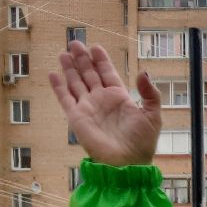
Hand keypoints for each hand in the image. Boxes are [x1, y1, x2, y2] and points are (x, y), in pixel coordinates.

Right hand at [49, 42, 162, 165]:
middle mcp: (102, 100)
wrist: (127, 163)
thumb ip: (150, 93)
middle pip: (89, 74)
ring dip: (70, 68)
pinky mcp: (77, 118)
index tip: (95, 47)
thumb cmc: (142, 142)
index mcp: (119, 98)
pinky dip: (59, 86)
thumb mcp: (153, 115)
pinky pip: (65, 99)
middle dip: (82, 59)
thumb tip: (143, 71)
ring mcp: (88, 108)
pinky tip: (53, 74)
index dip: (101, 60)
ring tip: (64, 52)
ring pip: (76, 83)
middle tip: (75, 43)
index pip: (107, 73)